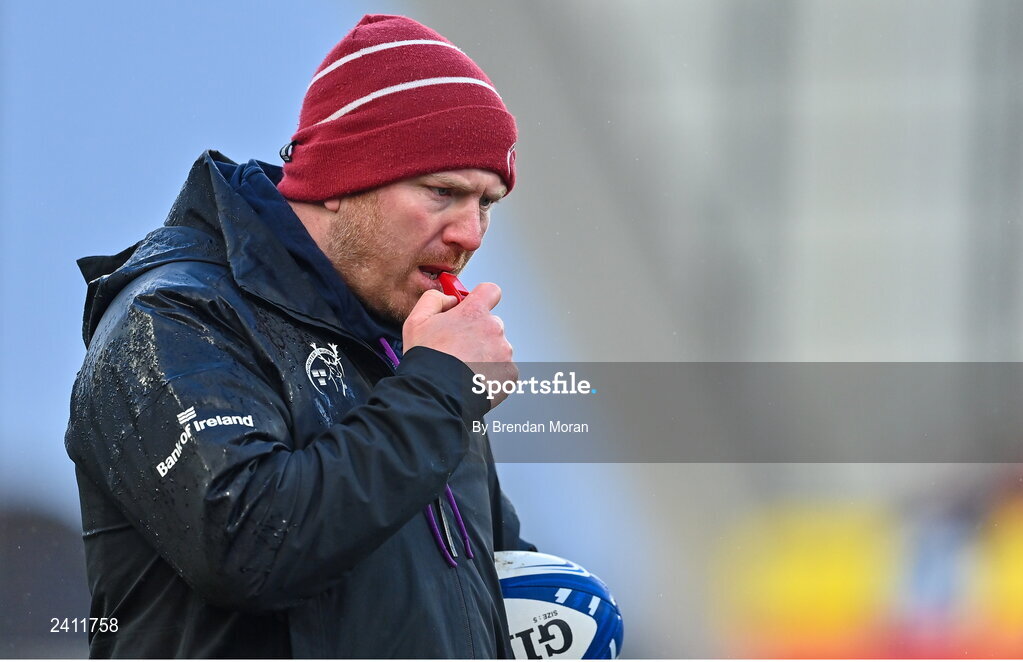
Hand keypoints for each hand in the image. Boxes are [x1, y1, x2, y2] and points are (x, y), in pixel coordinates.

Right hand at [403, 283, 517, 407]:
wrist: (436, 396)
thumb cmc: (426, 361)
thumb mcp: (416, 321)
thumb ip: (433, 300)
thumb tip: (449, 299)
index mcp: (474, 312)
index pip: (490, 291)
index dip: (482, 297)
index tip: (474, 306)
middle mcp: (493, 328)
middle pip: (491, 323)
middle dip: (477, 332)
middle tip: (458, 348)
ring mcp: (504, 351)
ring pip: (496, 347)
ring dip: (484, 354)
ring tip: (463, 367)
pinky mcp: (510, 373)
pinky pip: (503, 368)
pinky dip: (491, 373)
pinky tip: (473, 379)